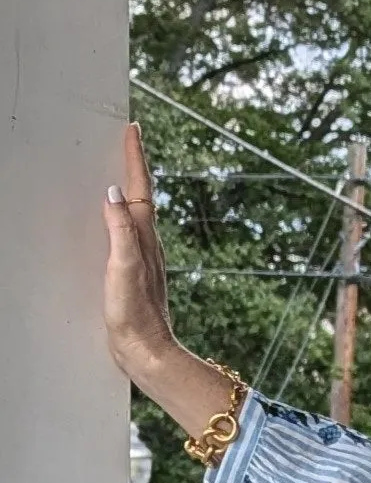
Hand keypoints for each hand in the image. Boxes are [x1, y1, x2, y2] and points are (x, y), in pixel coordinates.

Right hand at [102, 124, 243, 438]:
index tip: (132, 130)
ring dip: (128, 189)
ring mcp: (140, 260)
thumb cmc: (136, 315)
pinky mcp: (132, 275)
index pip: (140, 189)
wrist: (145, 352)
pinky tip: (112, 221)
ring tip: (119, 169)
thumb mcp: (124, 267)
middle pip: (140, 196)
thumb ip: (121, 230)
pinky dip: (120, 216)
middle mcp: (146, 245)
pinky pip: (125, 233)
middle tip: (127, 139)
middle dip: (133, 166)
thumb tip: (115, 193)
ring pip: (134, 214)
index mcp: (144, 239)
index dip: (136, 159)